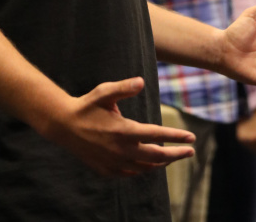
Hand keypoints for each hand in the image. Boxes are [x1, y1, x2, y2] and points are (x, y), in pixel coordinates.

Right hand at [49, 77, 195, 177]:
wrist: (63, 126)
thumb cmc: (86, 106)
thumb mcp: (104, 92)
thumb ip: (124, 87)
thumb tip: (141, 81)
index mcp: (124, 131)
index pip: (157, 135)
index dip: (176, 137)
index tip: (192, 137)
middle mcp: (121, 150)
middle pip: (157, 156)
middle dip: (176, 154)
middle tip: (190, 151)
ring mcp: (114, 163)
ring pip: (145, 168)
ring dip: (162, 163)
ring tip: (172, 157)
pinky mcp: (107, 171)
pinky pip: (131, 173)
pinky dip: (144, 169)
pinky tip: (149, 163)